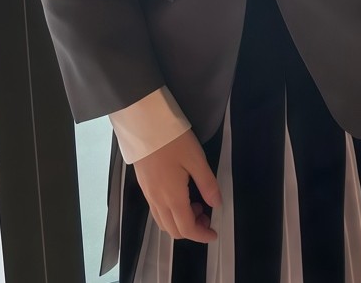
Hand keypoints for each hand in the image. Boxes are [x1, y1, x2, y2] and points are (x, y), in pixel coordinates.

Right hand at [133, 128, 221, 242]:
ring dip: (180, 222)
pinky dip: (171, 214)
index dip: (201, 235)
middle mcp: (157, 201)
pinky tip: (181, 196)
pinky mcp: (144, 187)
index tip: (213, 233)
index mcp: (172, 197)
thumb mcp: (196, 159)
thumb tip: (217, 204)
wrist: (144, 126)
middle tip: (207, 216)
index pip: (186, 229)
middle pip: (173, 231)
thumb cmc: (173, 140)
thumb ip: (208, 184)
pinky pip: (157, 211)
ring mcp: (148, 195)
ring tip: (196, 204)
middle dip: (192, 230)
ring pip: (163, 222)